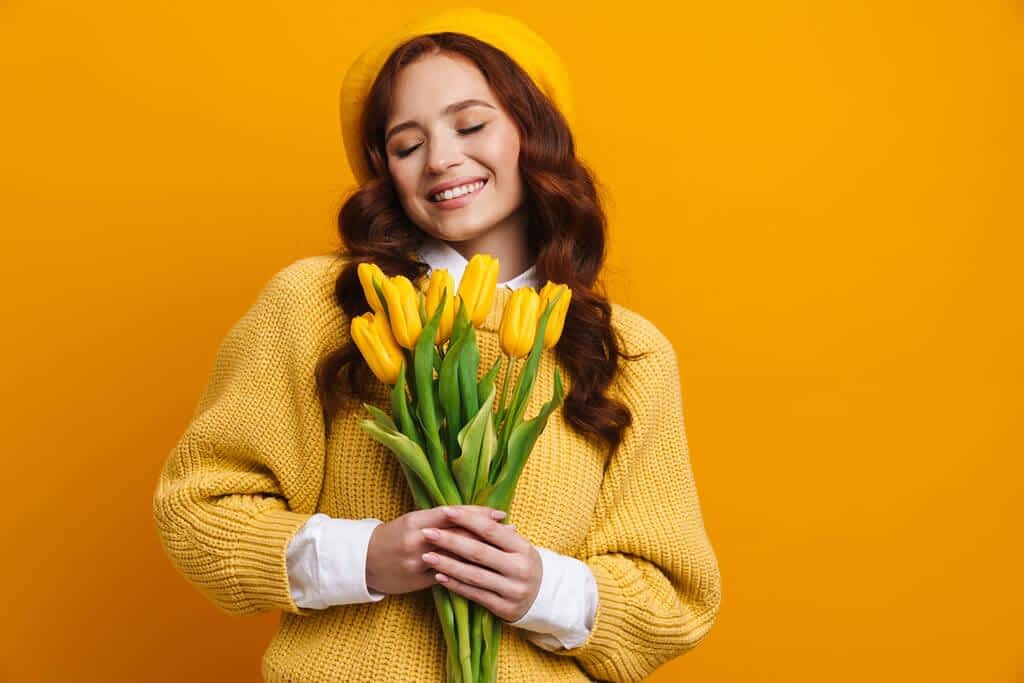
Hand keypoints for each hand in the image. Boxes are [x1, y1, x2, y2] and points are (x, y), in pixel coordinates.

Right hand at [365, 505, 506, 596]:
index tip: (499, 512)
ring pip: (454, 557)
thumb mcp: (412, 521)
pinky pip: (446, 576)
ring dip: (480, 553)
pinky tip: (482, 571)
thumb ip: (437, 519)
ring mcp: (416, 562)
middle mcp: (416, 541)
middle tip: (510, 529)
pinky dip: (464, 572)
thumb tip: (469, 514)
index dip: (478, 513)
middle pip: (457, 535)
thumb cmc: (392, 536)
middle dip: (486, 533)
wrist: (364, 561)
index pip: (452, 515)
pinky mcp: (417, 581)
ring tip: (502, 550)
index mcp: (415, 521)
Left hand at [421, 506, 541, 623]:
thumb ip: (495, 532)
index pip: (490, 530)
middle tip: (427, 534)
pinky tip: (439, 577)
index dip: (467, 519)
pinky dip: (455, 585)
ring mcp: (512, 590)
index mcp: (522, 547)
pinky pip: (474, 595)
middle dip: (450, 541)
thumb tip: (465, 512)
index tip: (445, 511)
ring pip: (474, 575)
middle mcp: (519, 569)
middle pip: (479, 553)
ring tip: (427, 556)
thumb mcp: (517, 546)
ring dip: (447, 565)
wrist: (545, 596)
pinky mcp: (504, 608)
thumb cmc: (522, 563)